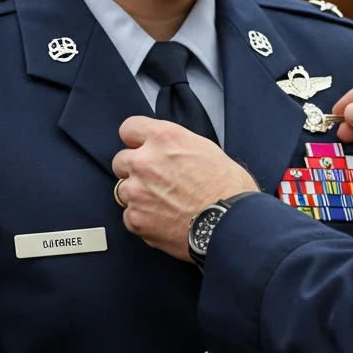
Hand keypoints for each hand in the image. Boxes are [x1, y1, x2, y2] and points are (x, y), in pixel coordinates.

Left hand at [113, 117, 258, 261]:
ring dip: (137, 195)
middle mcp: (144, 161)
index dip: (136, 140)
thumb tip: (168, 150)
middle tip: (155, 180)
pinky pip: (129, 216)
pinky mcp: (136, 218)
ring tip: (163, 204)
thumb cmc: (228, 188)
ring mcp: (137, 191)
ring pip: (122, 190)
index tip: (140, 147)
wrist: (231, 224)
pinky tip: (163, 220)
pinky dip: (142, 218)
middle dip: (134, 169)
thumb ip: (177, 145)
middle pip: (120, 160)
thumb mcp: (206, 149)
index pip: (129, 128)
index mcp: (163, 138)